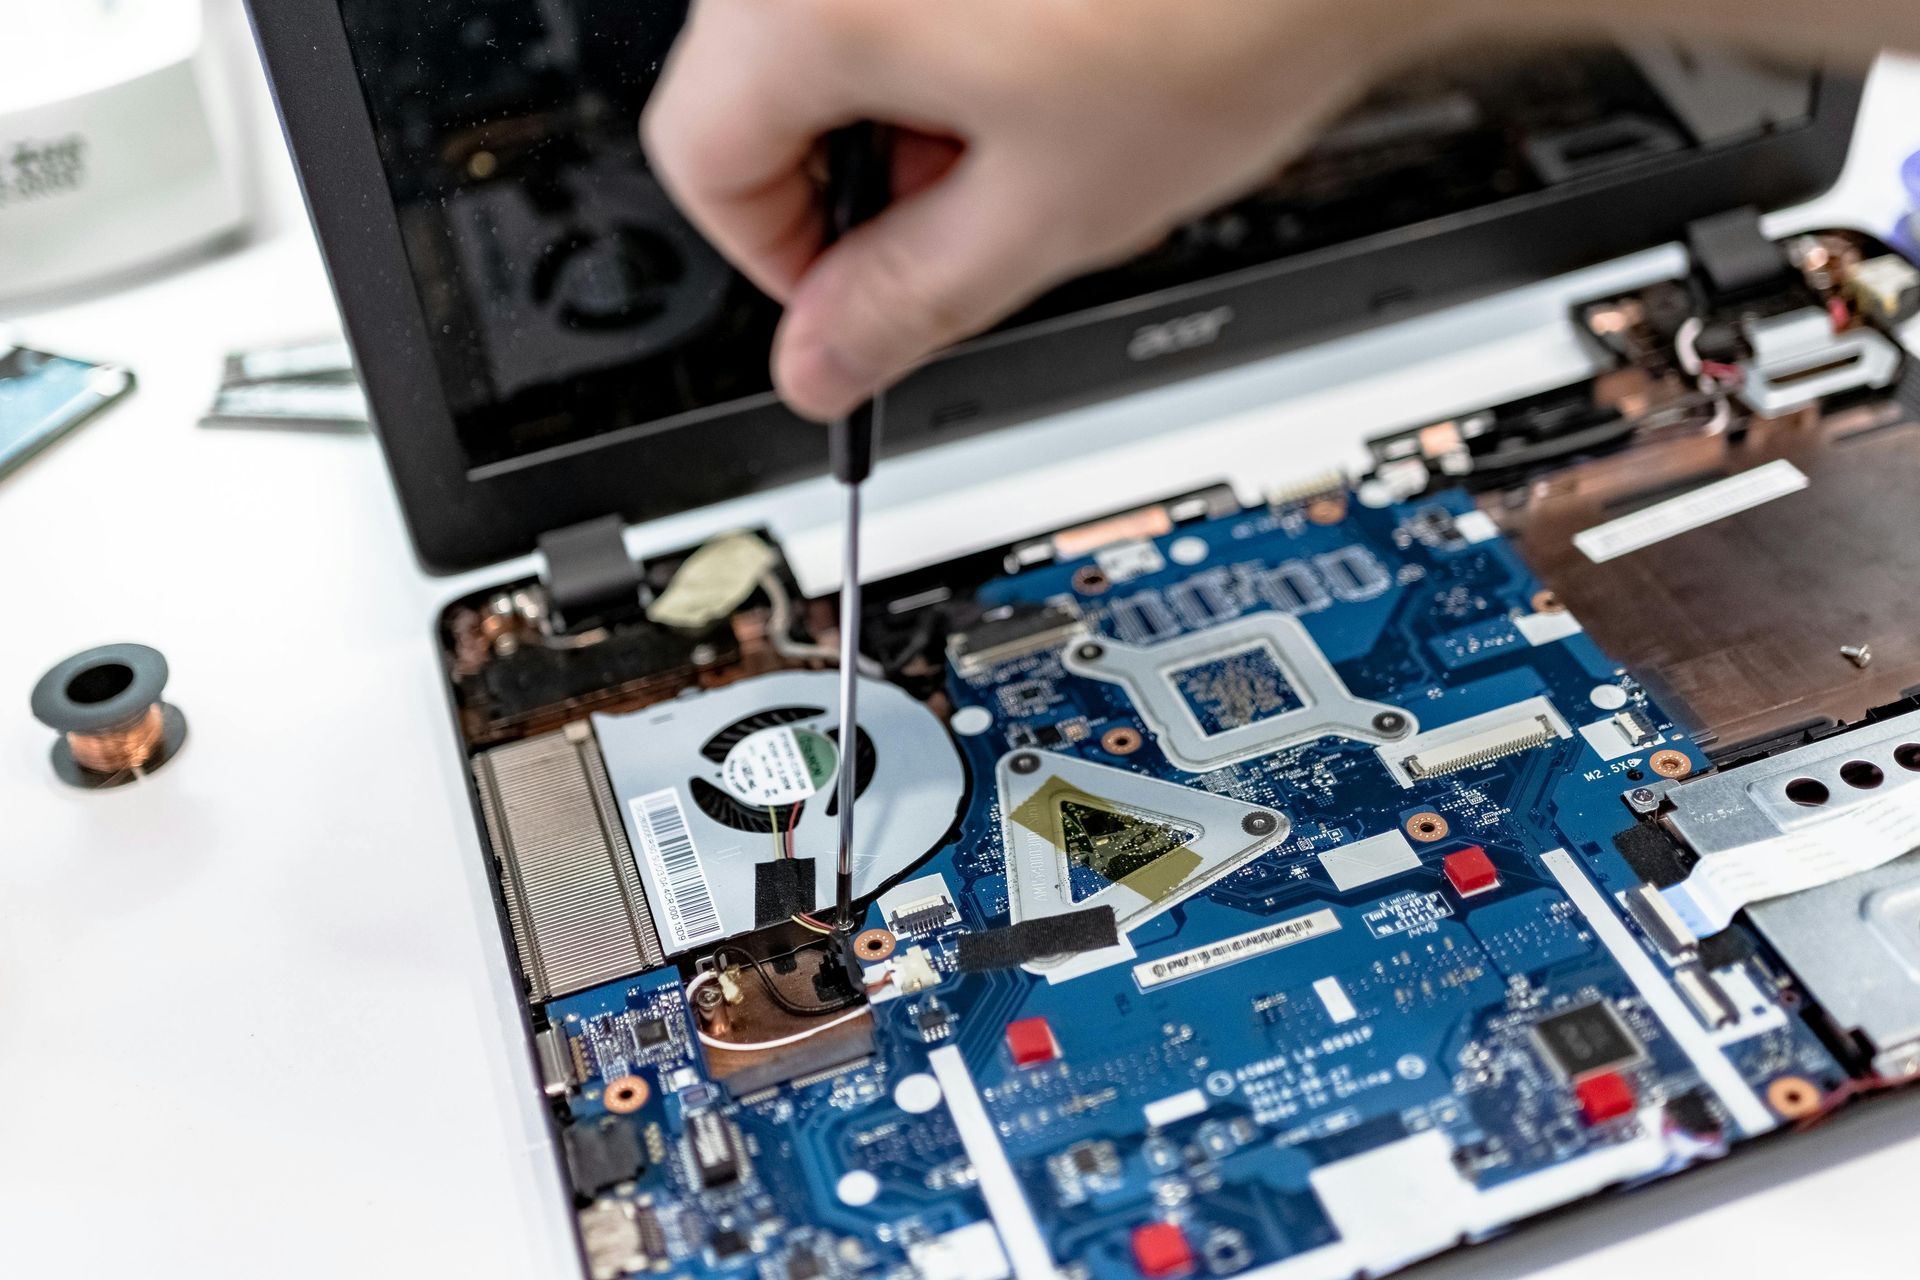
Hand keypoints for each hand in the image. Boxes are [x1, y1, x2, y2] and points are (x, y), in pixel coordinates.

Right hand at [644, 0, 1464, 419]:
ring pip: (826, 26)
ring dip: (902, 108)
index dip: (774, 260)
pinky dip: (943, 35)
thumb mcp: (1043, 218)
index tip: (852, 299)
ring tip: (1030, 140)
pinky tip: (1041, 65)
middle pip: (755, 85)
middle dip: (853, 181)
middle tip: (963, 224)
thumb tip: (819, 367)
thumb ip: (902, 306)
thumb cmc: (1226, 24)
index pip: (700, 157)